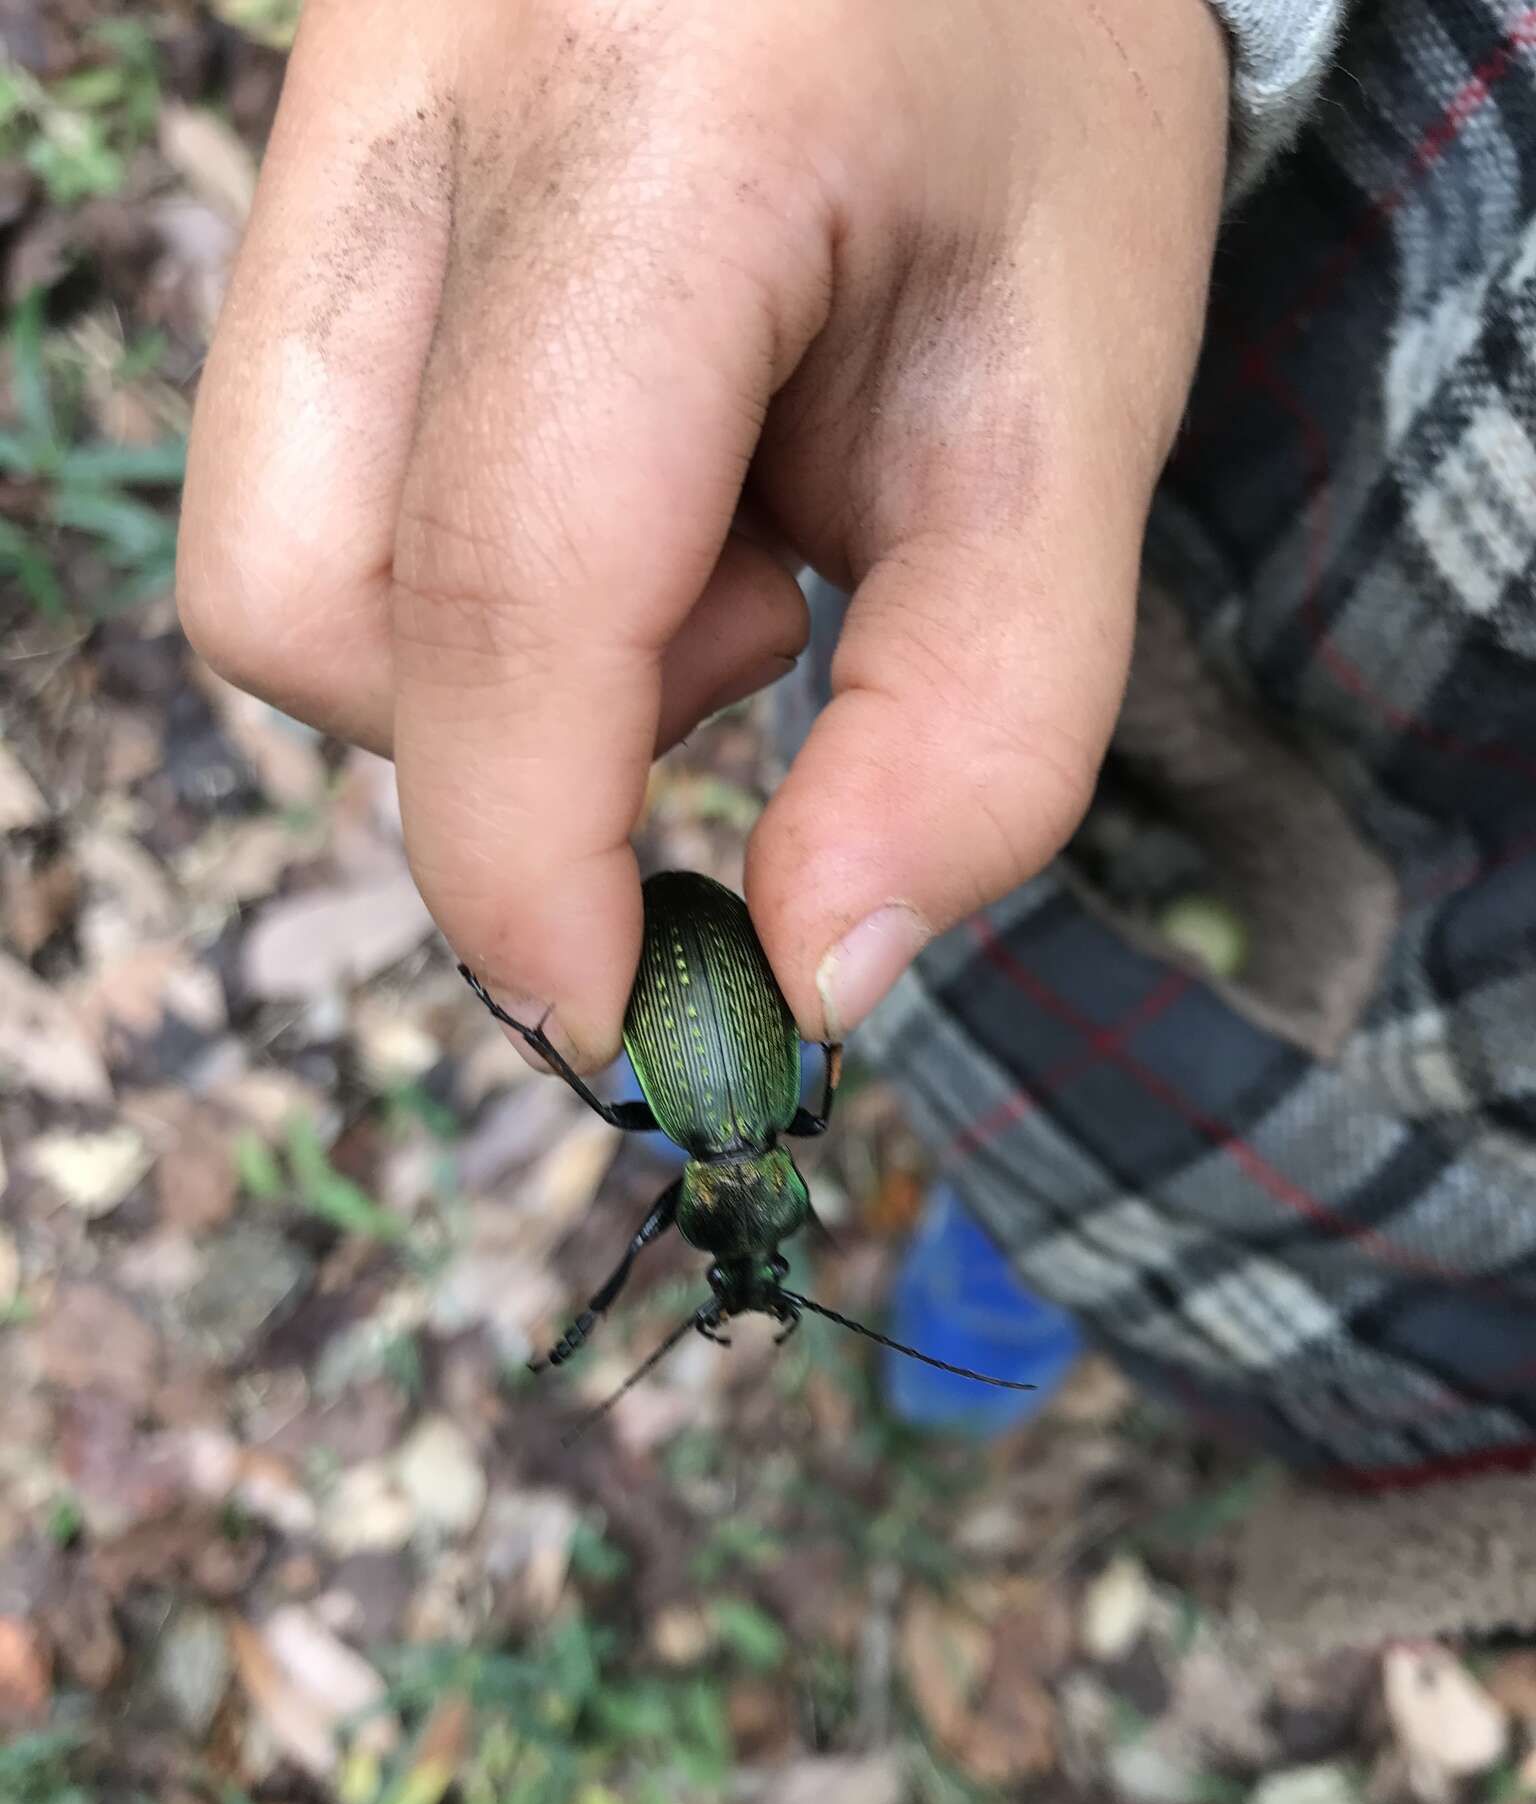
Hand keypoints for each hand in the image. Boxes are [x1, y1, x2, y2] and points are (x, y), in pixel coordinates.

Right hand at [178, 0, 1227, 1062]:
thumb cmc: (1035, 101)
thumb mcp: (1081, 404)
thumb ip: (983, 718)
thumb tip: (813, 974)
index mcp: (660, 120)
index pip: (504, 576)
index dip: (535, 865)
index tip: (629, 1021)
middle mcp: (410, 88)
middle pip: (300, 594)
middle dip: (512, 746)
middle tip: (753, 645)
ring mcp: (318, 110)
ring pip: (274, 548)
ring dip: (493, 651)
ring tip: (714, 533)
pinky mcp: (306, 164)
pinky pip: (312, 467)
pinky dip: (471, 557)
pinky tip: (634, 467)